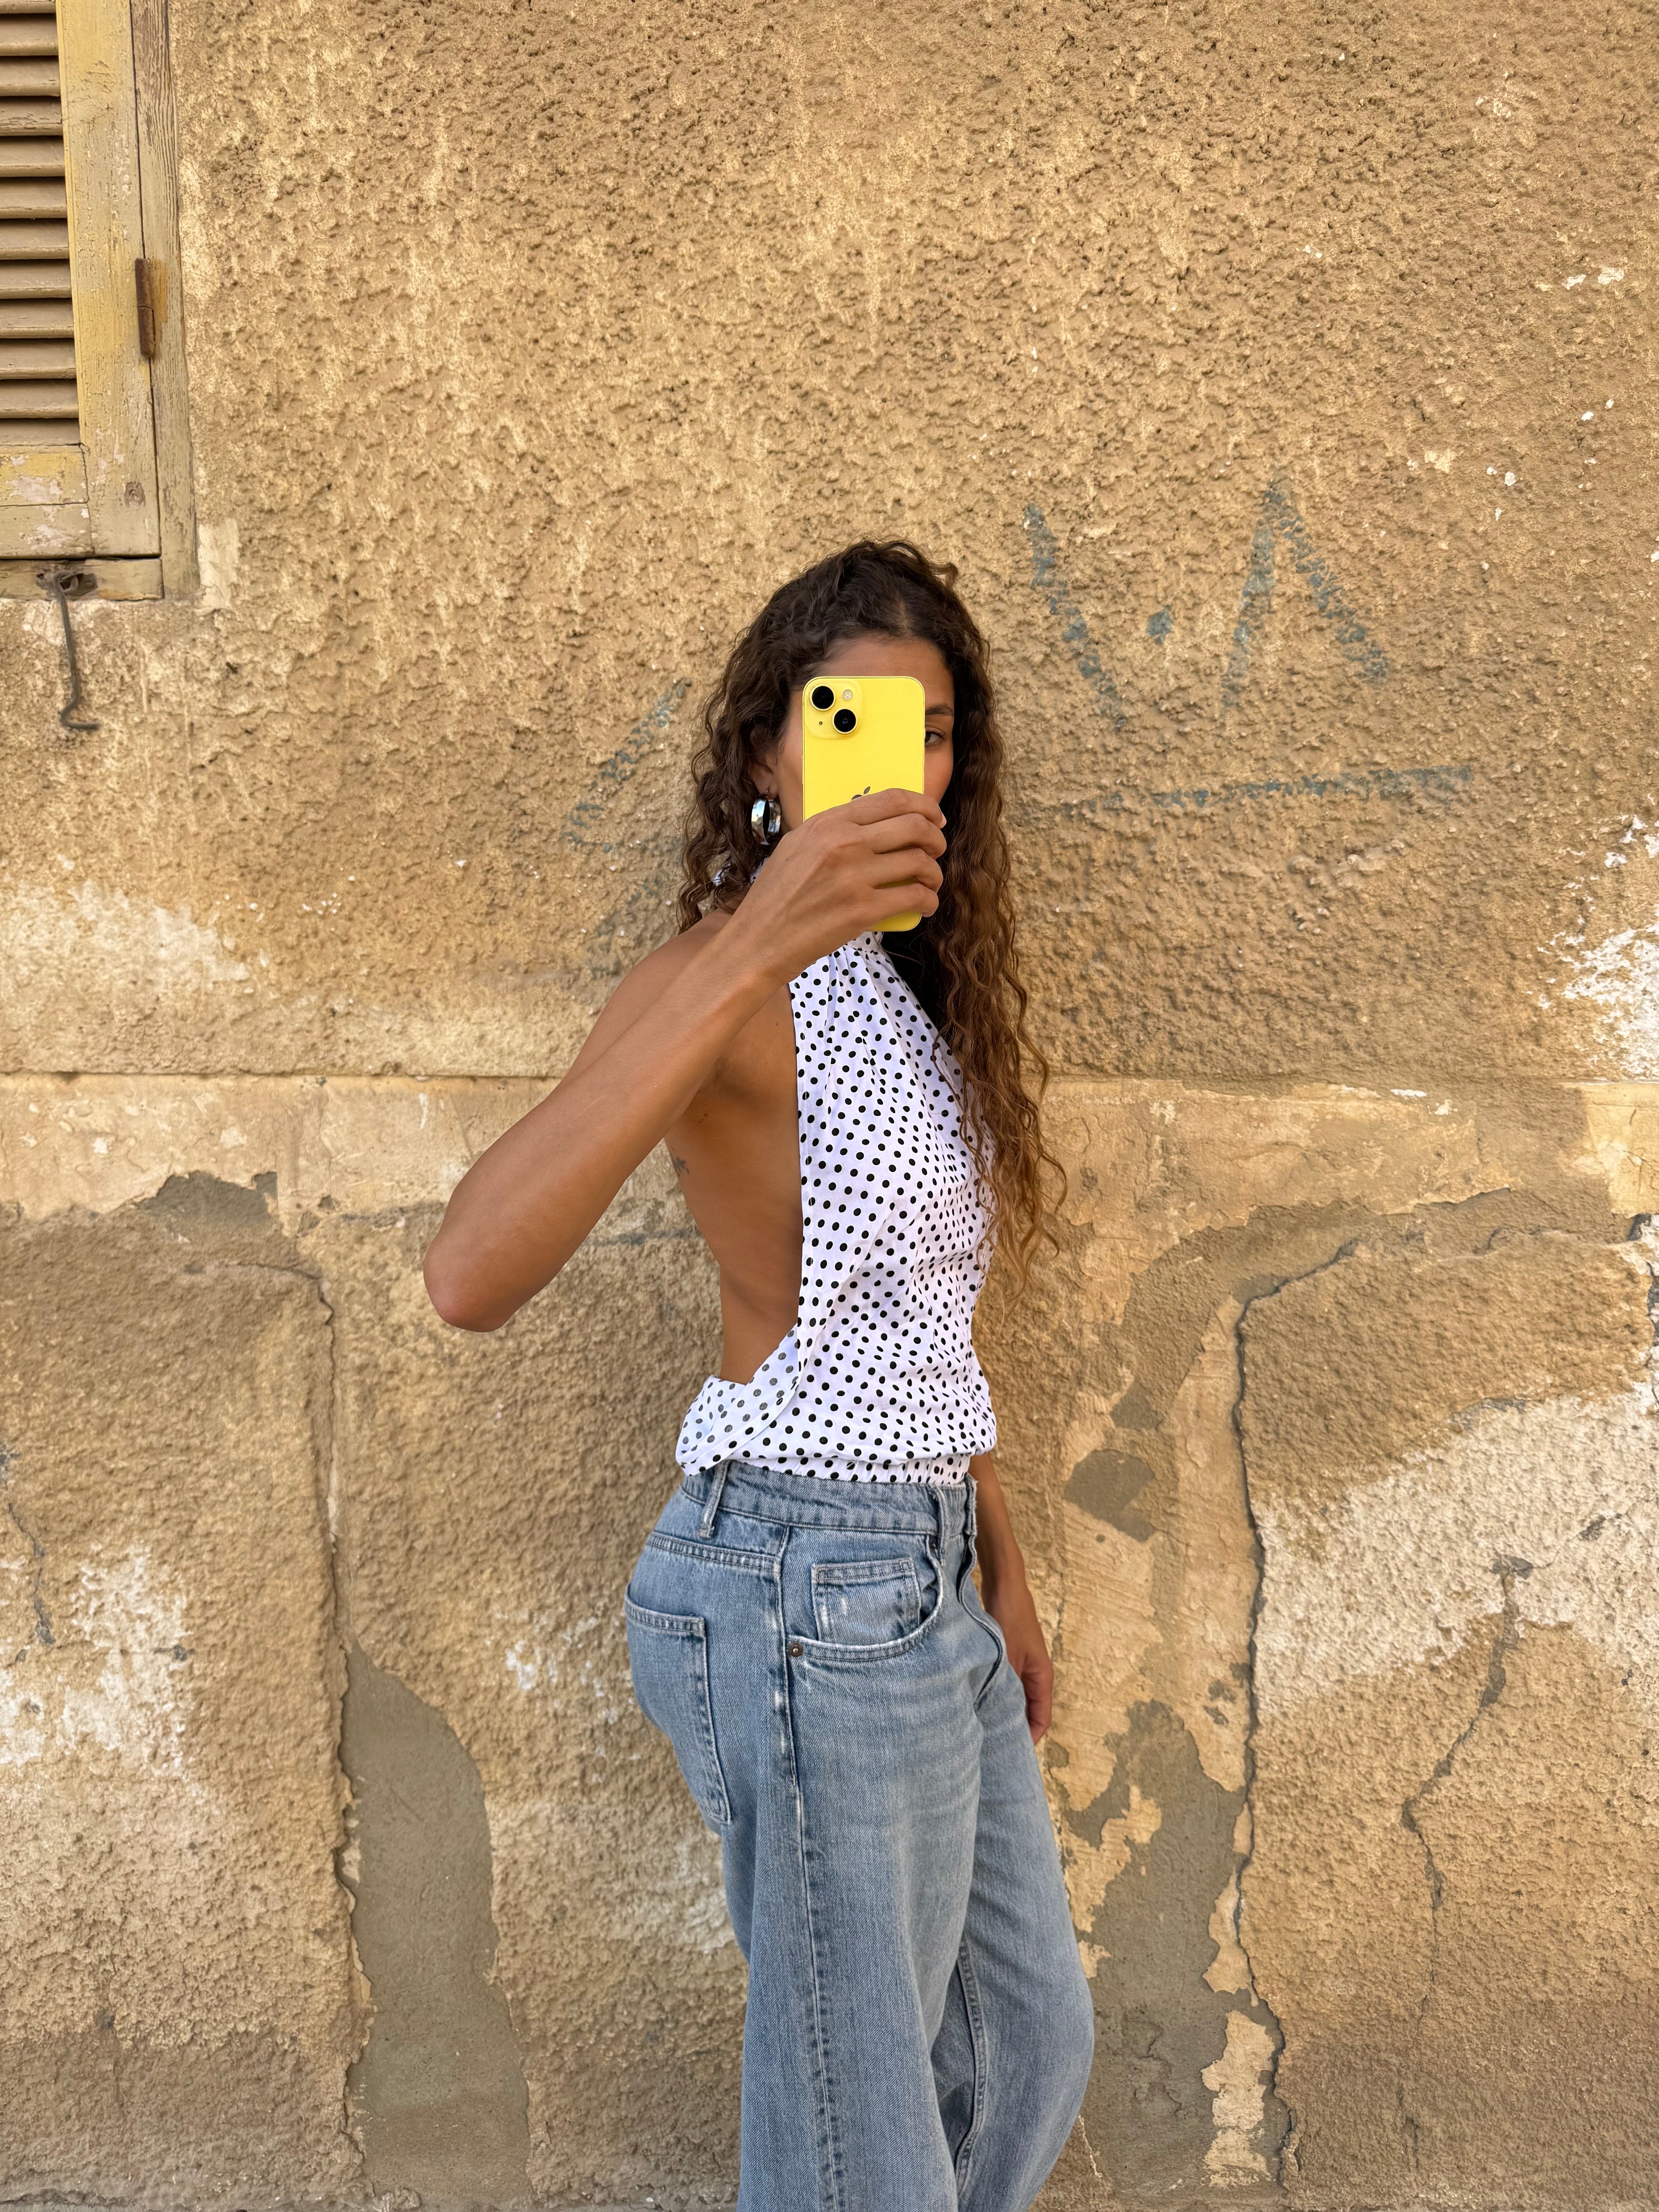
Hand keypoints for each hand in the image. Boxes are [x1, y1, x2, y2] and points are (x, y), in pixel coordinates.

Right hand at [728, 789, 945, 981]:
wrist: (758, 940)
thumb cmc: (776, 897)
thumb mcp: (797, 846)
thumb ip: (833, 831)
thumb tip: (874, 824)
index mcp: (828, 823)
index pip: (891, 799)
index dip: (924, 806)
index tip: (934, 818)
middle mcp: (843, 843)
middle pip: (915, 826)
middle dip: (936, 838)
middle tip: (936, 851)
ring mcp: (854, 876)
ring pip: (921, 862)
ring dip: (935, 874)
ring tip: (929, 884)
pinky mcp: (863, 910)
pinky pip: (915, 897)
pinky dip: (928, 901)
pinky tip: (924, 906)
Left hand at [983, 1573, 1053, 1742]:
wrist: (1005, 1584)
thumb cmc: (1010, 1617)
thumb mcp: (1007, 1657)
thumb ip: (1005, 1687)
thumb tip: (996, 1717)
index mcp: (1041, 1677)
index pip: (1042, 1719)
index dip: (1030, 1739)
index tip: (1013, 1755)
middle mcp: (1034, 1674)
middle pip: (1028, 1712)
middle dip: (1014, 1729)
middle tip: (993, 1747)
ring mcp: (1021, 1665)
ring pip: (1015, 1698)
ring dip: (1003, 1712)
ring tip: (982, 1730)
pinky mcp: (1007, 1657)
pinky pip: (1004, 1685)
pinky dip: (995, 1696)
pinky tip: (975, 1702)